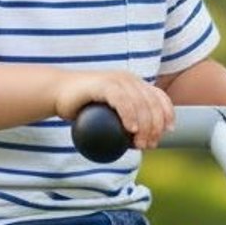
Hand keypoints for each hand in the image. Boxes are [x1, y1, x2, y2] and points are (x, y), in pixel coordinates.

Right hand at [55, 72, 173, 149]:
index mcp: (134, 83)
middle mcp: (129, 79)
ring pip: (140, 103)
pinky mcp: (104, 84)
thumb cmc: (83, 108)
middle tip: (149, 145)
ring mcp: (117, 80)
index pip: (159, 97)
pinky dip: (129, 115)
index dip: (167, 114)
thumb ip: (125, 125)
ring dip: (145, 126)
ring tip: (141, 144)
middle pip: (151, 103)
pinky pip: (122, 100)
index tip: (167, 132)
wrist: (59, 93)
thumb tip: (142, 144)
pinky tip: (131, 129)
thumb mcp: (109, 116)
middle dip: (155, 126)